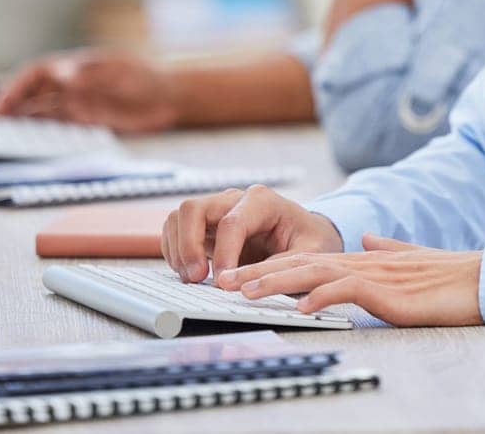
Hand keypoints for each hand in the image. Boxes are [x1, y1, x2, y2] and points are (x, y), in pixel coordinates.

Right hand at [0, 49, 178, 133]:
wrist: (169, 96)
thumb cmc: (144, 76)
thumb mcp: (118, 71)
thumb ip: (89, 74)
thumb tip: (62, 76)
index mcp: (72, 67)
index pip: (35, 75)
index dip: (16, 88)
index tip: (1, 102)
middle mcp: (68, 85)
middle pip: (29, 94)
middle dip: (4, 105)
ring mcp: (74, 104)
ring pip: (36, 112)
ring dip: (14, 121)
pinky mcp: (84, 121)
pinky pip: (53, 127)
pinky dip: (35, 132)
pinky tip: (19, 139)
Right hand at [161, 184, 343, 283]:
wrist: (308, 233)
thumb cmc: (310, 240)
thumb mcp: (309, 253)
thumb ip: (280, 266)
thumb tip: (244, 284)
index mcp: (262, 201)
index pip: (231, 223)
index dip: (223, 255)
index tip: (222, 283)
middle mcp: (234, 200)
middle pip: (194, 209)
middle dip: (188, 246)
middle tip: (196, 279)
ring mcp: (217, 210)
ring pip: (179, 217)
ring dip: (178, 249)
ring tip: (191, 279)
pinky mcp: (206, 226)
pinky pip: (177, 230)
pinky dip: (175, 251)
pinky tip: (189, 273)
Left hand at [221, 233, 483, 326]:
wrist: (478, 279)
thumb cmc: (445, 277)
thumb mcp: (407, 260)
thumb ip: (384, 248)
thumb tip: (367, 237)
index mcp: (361, 258)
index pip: (307, 259)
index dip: (273, 265)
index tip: (242, 274)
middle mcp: (360, 261)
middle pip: (300, 263)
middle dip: (260, 272)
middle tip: (224, 282)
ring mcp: (372, 274)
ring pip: (314, 274)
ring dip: (278, 283)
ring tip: (247, 292)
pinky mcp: (386, 292)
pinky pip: (347, 291)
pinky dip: (321, 297)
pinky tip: (301, 307)